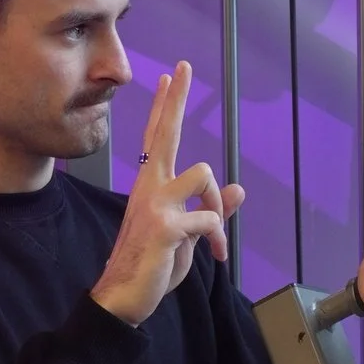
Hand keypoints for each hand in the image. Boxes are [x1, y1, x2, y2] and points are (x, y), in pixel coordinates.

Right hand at [91, 62, 245, 325]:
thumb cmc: (152, 264)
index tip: (170, 77)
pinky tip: (212, 253)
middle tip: (183, 67)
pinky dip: (217, 236)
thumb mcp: (187, 235)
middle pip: (165, 133)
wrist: (123, 297)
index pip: (157, 138)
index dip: (165, 108)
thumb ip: (211, 211)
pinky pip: (209, 217)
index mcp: (151, 186)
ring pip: (204, 173)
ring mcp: (155, 204)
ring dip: (217, 207)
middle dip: (176, 99)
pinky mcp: (166, 225)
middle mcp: (149, 187)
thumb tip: (239, 189)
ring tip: (213, 239)